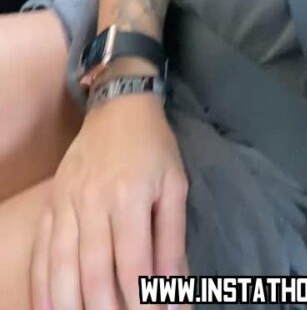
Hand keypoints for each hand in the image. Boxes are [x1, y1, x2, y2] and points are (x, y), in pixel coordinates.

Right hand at [31, 94, 188, 309]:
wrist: (118, 104)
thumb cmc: (153, 147)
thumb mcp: (175, 185)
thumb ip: (173, 240)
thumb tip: (176, 288)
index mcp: (131, 197)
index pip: (135, 264)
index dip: (143, 302)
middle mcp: (95, 202)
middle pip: (95, 271)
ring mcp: (68, 202)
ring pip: (62, 265)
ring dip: (70, 304)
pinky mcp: (53, 201)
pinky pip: (42, 248)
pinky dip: (42, 282)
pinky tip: (48, 308)